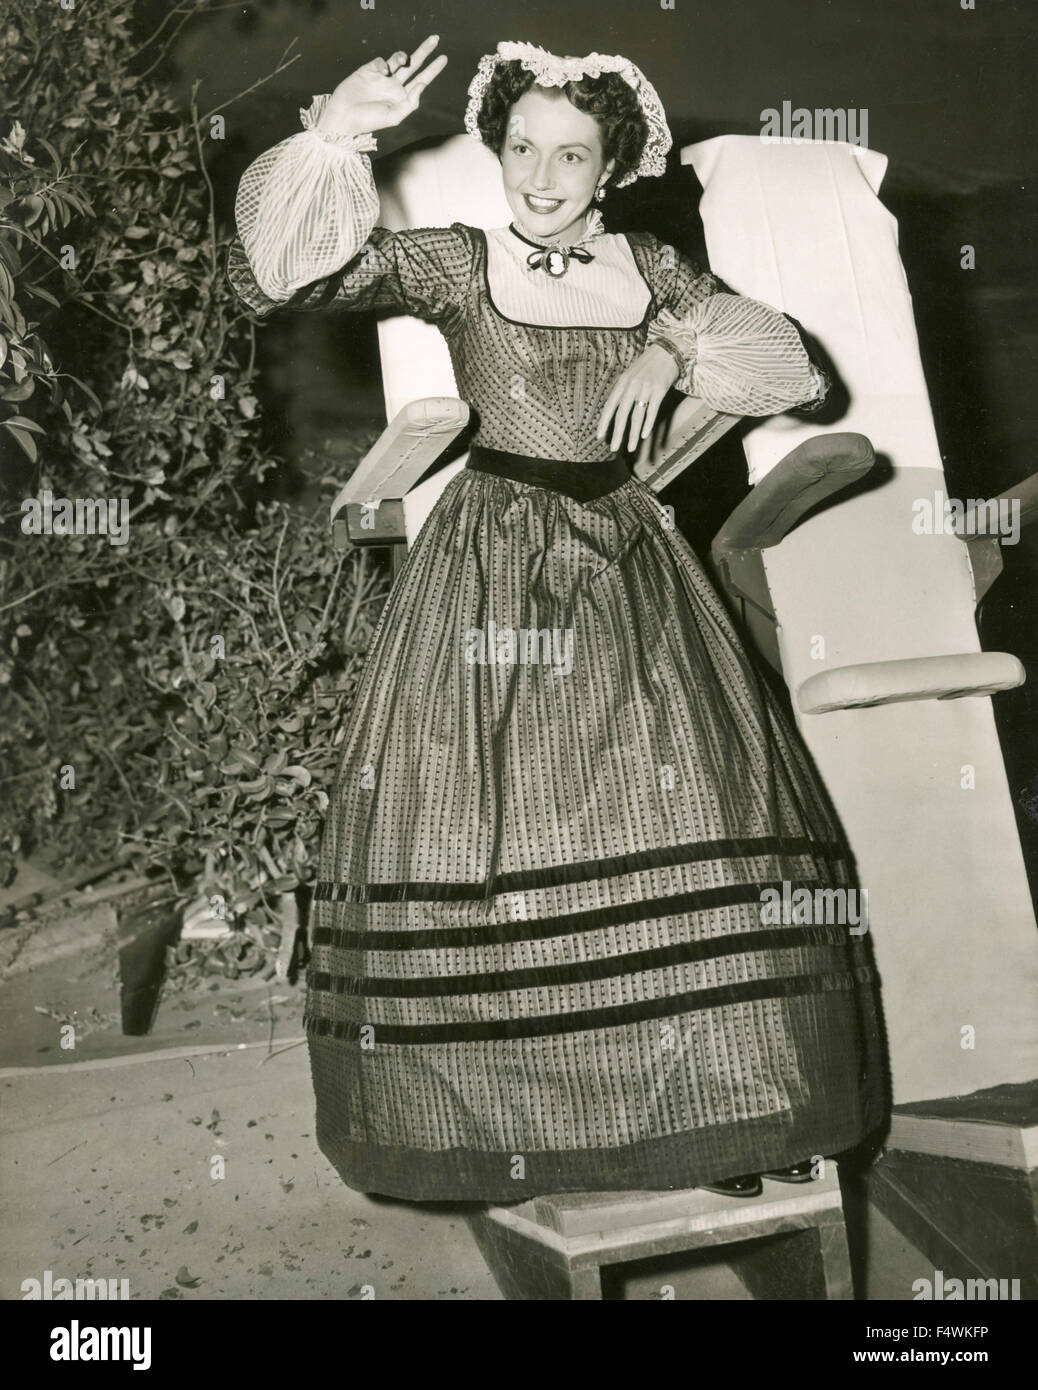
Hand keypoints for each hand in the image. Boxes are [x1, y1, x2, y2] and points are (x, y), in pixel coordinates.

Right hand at [317, 34, 447, 137]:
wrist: (343, 116)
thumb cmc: (368, 121)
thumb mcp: (393, 116)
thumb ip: (410, 103)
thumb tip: (422, 85)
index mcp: (402, 98)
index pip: (422, 80)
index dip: (433, 69)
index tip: (444, 58)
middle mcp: (394, 86)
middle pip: (413, 65)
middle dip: (424, 51)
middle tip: (435, 39)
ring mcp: (382, 77)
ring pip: (398, 59)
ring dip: (403, 56)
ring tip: (403, 60)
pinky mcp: (369, 70)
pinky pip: (381, 61)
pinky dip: (383, 64)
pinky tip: (381, 73)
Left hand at [596, 343, 680, 452]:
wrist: (668, 350)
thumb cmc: (648, 364)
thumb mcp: (630, 374)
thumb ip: (623, 390)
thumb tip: (615, 409)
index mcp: (622, 382)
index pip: (610, 405)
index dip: (604, 422)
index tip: (599, 436)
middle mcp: (632, 386)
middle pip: (622, 414)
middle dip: (617, 433)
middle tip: (613, 448)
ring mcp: (646, 388)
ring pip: (637, 416)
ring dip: (633, 434)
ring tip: (630, 448)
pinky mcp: (660, 390)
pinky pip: (652, 411)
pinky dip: (648, 424)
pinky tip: (644, 436)